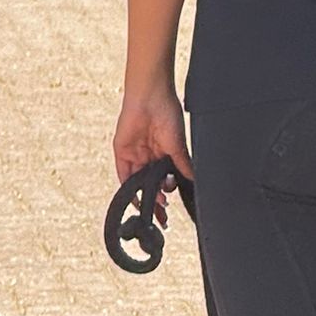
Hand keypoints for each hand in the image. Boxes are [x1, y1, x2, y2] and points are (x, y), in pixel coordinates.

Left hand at [113, 90, 191, 226]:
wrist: (150, 98)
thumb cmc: (167, 113)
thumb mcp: (178, 144)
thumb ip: (183, 164)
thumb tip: (193, 180)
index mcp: (165, 153)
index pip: (166, 179)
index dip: (170, 193)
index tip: (174, 206)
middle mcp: (150, 156)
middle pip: (151, 185)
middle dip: (157, 201)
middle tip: (163, 216)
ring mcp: (135, 155)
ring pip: (138, 183)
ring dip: (145, 197)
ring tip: (156, 206)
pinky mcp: (122, 152)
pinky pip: (124, 175)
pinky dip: (129, 188)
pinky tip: (136, 198)